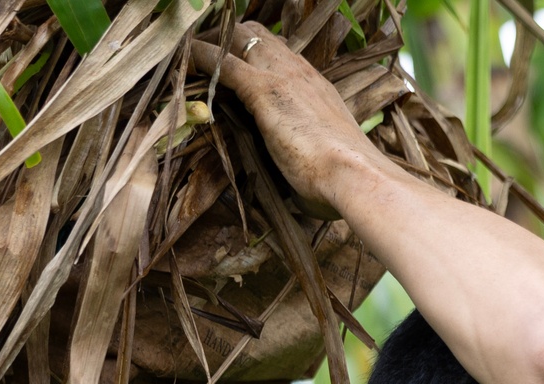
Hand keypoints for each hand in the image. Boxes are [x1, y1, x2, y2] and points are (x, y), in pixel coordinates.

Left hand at [192, 24, 381, 217]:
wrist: (355, 175)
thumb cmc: (344, 181)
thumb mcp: (324, 159)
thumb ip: (308, 156)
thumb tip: (302, 186)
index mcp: (316, 87)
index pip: (282, 54)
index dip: (257, 56)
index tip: (239, 66)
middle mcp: (300, 72)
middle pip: (260, 36)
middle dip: (233, 40)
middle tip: (210, 58)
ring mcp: (282, 76)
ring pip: (242, 38)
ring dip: (216, 45)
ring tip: (193, 55)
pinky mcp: (263, 90)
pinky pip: (225, 63)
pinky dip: (204, 59)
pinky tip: (187, 60)